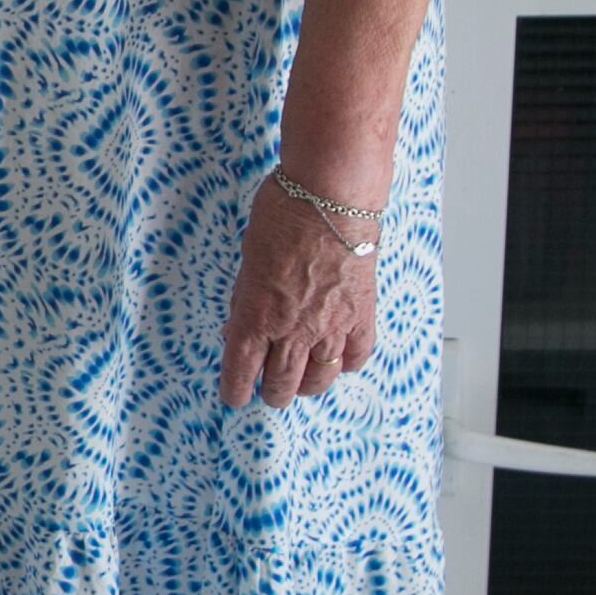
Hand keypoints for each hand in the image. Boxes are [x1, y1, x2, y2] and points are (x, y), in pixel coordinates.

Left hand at [219, 177, 379, 408]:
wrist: (330, 196)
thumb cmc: (282, 215)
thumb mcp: (247, 260)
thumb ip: (245, 299)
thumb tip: (240, 326)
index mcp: (255, 316)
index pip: (241, 370)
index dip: (236, 390)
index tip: (234, 398)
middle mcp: (292, 329)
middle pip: (282, 382)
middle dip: (273, 393)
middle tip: (270, 394)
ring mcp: (330, 326)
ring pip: (319, 378)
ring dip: (307, 386)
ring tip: (302, 386)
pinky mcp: (361, 315)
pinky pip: (355, 356)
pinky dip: (346, 364)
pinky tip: (340, 361)